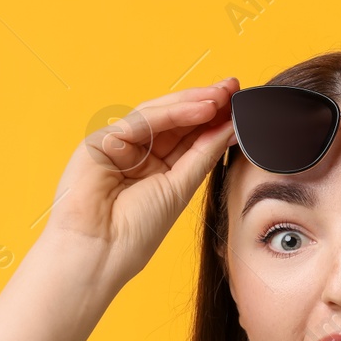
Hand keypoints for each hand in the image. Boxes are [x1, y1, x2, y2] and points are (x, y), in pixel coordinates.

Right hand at [44, 78, 238, 285]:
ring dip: (193, 103)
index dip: (213, 121)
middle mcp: (137, 155)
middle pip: (175, 121)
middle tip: (234, 88)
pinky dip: (173, 113)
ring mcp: (118, 145)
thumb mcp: (180, 188)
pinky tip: (202, 108)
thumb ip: (203, 155)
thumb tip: (231, 128)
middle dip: (205, 104)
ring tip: (223, 95)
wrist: (100, 252)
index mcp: (156, 171)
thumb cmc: (135, 233)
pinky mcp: (101, 140)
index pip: (188, 138)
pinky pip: (141, 121)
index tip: (240, 106)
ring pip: (159, 115)